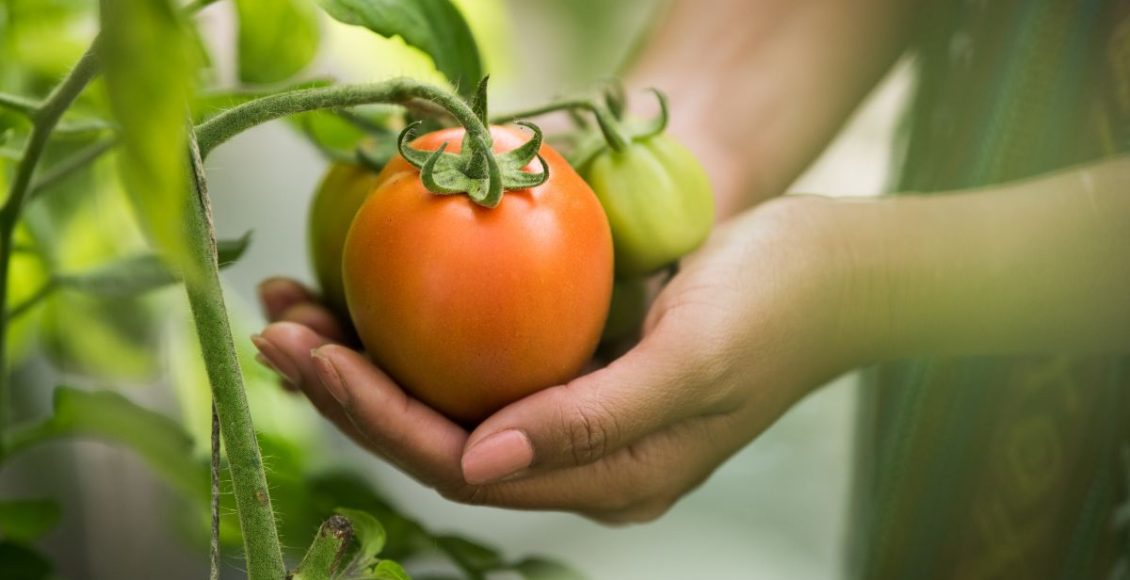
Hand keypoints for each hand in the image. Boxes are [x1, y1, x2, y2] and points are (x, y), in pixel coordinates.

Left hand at [254, 195, 866, 522]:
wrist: (838, 269)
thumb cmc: (777, 306)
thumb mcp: (690, 361)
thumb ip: (591, 422)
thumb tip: (478, 465)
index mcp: (609, 479)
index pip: (466, 463)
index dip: (380, 417)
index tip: (313, 360)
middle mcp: (582, 459)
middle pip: (442, 437)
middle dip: (352, 391)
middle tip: (277, 330)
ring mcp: (579, 414)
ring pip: (452, 399)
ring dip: (372, 359)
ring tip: (298, 313)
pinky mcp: (580, 366)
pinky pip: (482, 359)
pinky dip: (421, 332)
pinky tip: (373, 298)